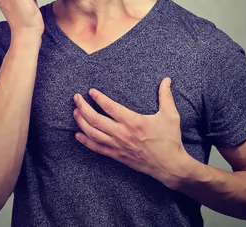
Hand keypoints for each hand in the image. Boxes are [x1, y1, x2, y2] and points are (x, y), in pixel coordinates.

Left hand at [72, 77, 196, 187]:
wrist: (169, 165)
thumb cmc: (170, 139)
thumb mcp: (171, 115)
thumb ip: (166, 96)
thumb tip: (167, 79)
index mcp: (133, 121)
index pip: (110, 107)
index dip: (98, 98)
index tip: (91, 91)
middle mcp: (122, 133)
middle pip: (95, 119)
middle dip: (83, 107)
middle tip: (76, 98)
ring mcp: (118, 146)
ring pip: (93, 134)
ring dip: (81, 122)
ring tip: (75, 112)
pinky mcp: (117, 156)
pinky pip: (97, 148)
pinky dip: (86, 141)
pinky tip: (78, 135)